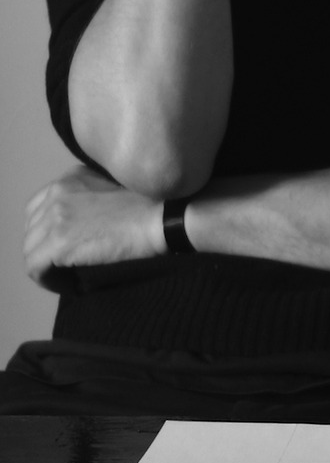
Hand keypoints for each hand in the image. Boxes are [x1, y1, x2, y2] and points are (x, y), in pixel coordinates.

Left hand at [24, 167, 165, 289]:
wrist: (165, 218)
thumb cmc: (152, 204)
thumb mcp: (115, 188)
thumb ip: (91, 196)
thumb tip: (79, 223)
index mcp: (71, 178)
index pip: (39, 207)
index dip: (49, 231)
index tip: (69, 247)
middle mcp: (57, 191)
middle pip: (31, 229)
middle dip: (45, 248)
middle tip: (68, 264)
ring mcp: (55, 216)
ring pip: (30, 250)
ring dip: (46, 266)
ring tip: (69, 276)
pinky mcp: (59, 241)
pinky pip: (35, 268)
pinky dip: (48, 280)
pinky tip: (69, 284)